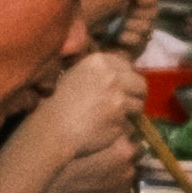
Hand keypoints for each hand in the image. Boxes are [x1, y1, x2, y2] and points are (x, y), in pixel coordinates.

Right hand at [16, 49, 151, 192]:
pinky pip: (132, 122)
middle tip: (127, 106)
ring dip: (131, 112)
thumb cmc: (56, 106)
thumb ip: (96, 75)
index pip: (126, 65)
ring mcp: (119, 96)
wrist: (52, 130)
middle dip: (135, 95)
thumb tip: (116, 76)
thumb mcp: (73, 79)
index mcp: (98, 61)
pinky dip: (124, 127)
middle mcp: (111, 75)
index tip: (123, 88)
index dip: (126, 79)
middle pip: (139, 83)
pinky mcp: (122, 117)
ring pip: (139, 104)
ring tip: (117, 120)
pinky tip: (110, 130)